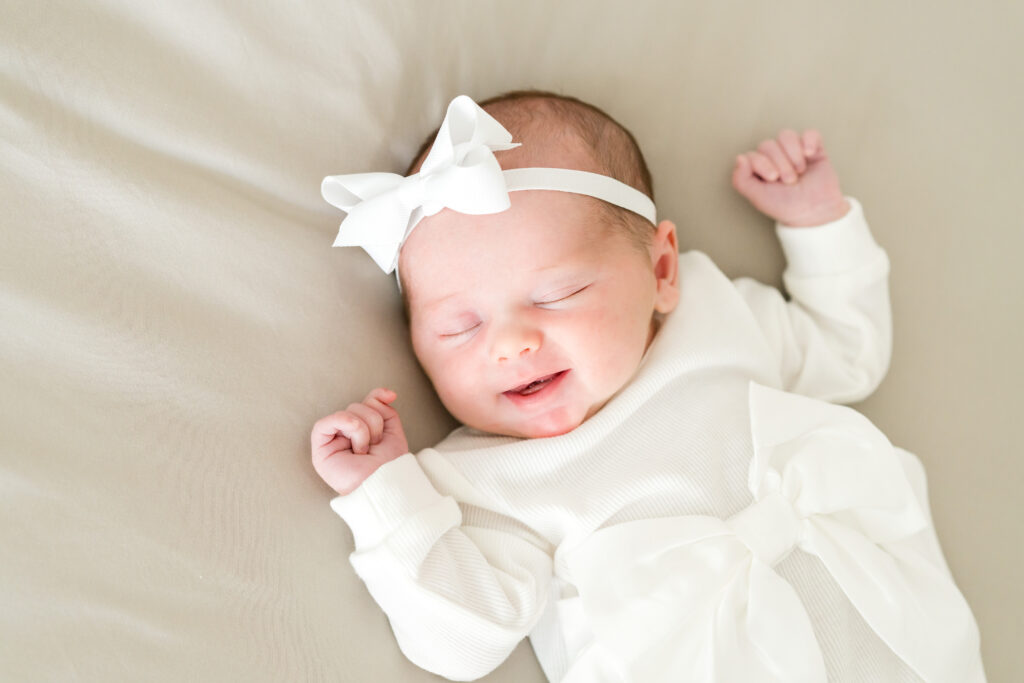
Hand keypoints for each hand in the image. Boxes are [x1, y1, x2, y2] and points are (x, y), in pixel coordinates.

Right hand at [311, 387, 408, 494]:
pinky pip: (326, 423)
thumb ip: (385, 411)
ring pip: (347, 412)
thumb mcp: (392, 432)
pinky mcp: (320, 449)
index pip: (366, 403)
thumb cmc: (389, 465)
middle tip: (376, 445)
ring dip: (364, 430)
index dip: (377, 396)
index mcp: (362, 431)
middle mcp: (345, 434)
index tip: (392, 396)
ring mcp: (332, 441)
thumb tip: (387, 393)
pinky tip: (355, 443)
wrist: (385, 484)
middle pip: (358, 406)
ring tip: (365, 451)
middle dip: (374, 422)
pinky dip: (345, 425)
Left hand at [731, 129, 849, 226]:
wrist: (814, 212)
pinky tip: (810, 155)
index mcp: (759, 167)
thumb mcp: (758, 197)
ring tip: (800, 171)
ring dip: (793, 154)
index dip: (762, 164)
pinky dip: (809, 142)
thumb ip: (741, 180)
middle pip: (768, 144)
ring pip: (786, 135)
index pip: (752, 154)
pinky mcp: (814, 149)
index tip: (773, 179)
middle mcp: (774, 157)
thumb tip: (740, 157)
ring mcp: (794, 151)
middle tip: (789, 181)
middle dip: (780, 164)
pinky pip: (810, 133)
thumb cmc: (785, 206)